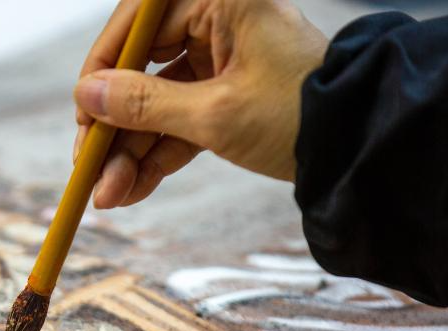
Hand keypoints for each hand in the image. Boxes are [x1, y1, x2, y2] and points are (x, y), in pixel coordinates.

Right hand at [74, 0, 327, 207]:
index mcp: (221, 0)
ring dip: (131, 150)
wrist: (365, 150)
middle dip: (115, 126)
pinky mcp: (231, 95)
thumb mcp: (215, 115)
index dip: (103, 70)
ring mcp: (225, 61)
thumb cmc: (299, 116)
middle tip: (87, 167)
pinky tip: (130, 190)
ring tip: (107, 194)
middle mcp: (220, 22)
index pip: (138, 25)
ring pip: (159, 102)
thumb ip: (144, 105)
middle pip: (143, 69)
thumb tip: (86, 96)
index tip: (83, 113)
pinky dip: (158, 155)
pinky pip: (182, 121)